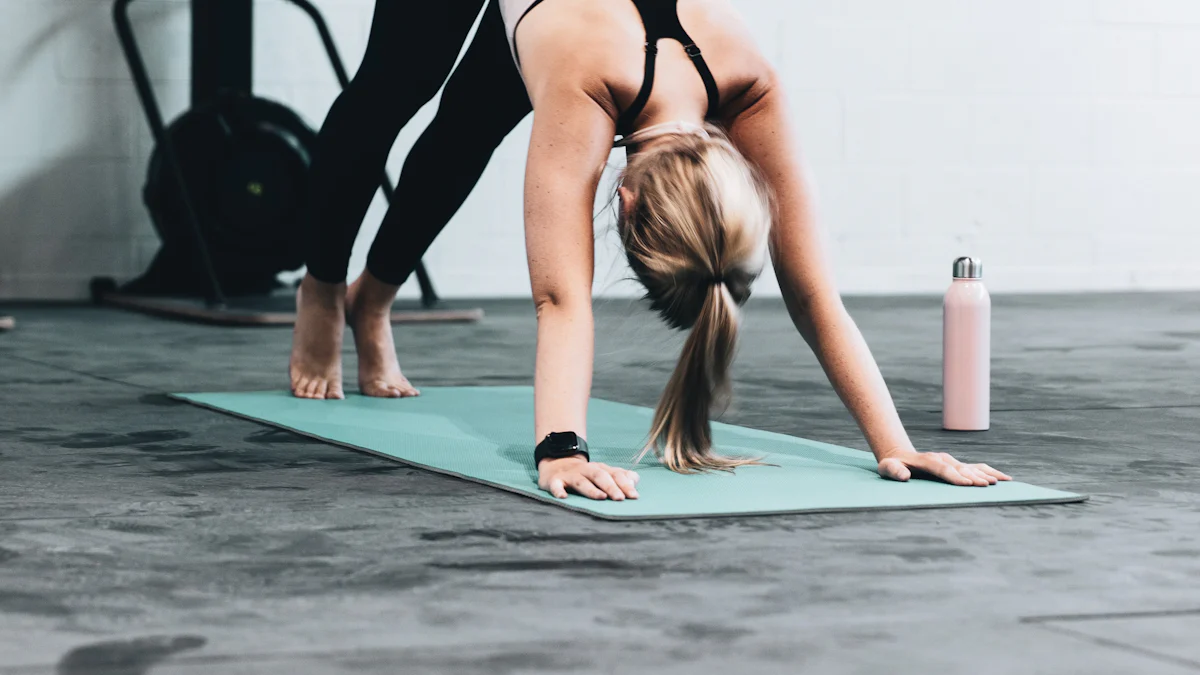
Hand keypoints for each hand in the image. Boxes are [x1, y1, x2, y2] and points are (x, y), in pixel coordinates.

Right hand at [538, 456, 639, 500]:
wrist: (557, 463)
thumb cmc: (587, 474)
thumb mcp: (604, 473)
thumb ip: (621, 477)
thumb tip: (634, 482)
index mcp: (601, 469)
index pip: (615, 475)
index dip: (625, 485)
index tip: (634, 496)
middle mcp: (587, 470)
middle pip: (600, 476)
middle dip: (611, 487)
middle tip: (620, 498)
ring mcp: (571, 475)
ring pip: (582, 481)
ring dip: (591, 489)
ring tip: (601, 497)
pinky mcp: (555, 480)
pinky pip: (556, 485)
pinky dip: (558, 490)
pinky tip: (562, 497)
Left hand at [877, 449, 1010, 486]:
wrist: (899, 456)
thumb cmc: (892, 466)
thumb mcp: (887, 468)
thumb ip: (894, 472)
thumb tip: (904, 476)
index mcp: (927, 461)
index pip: (943, 469)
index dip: (955, 477)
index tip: (967, 483)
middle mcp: (942, 459)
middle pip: (961, 468)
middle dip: (974, 477)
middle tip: (988, 486)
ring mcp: (951, 461)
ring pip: (972, 467)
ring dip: (986, 474)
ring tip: (1001, 482)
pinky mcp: (957, 465)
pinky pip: (976, 467)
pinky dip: (990, 472)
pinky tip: (1004, 478)